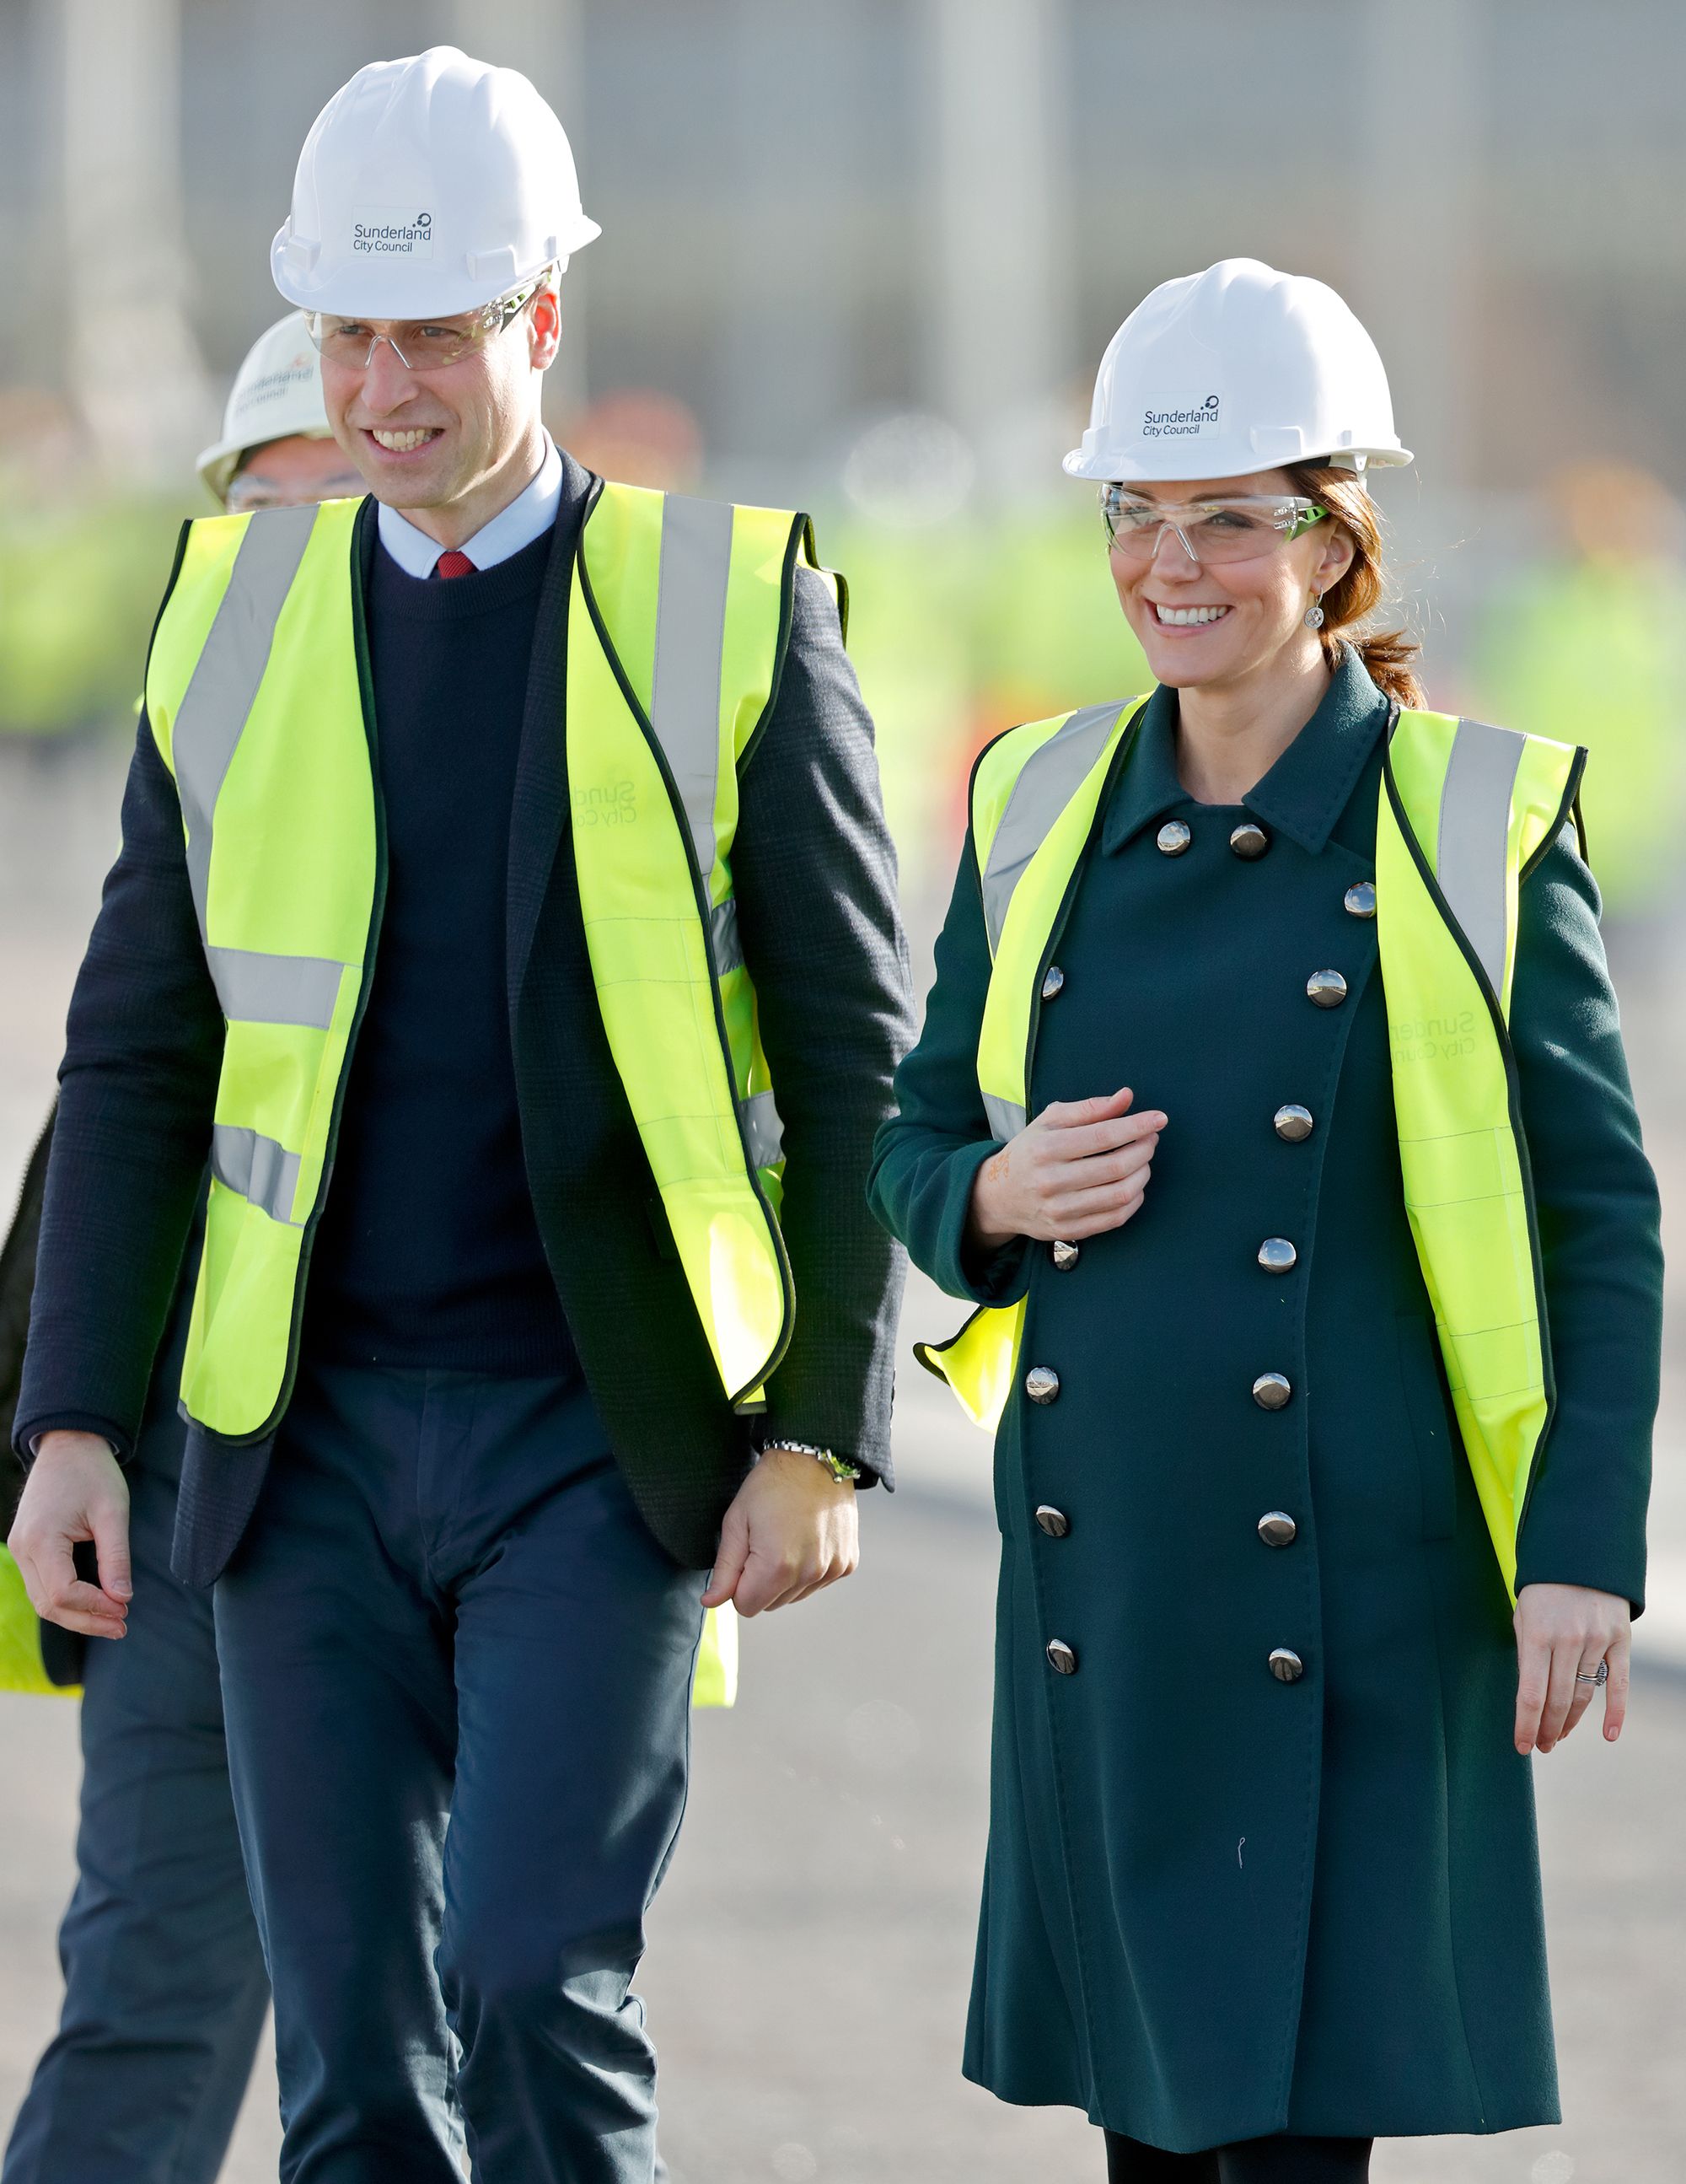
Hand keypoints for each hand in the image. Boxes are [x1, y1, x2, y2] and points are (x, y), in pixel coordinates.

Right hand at [7, 1431, 131, 1639]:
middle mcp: (22, 1548)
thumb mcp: (112, 1512)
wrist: (68, 1444)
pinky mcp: (26, 1547)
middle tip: (122, 1625)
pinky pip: (41, 1585)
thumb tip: (122, 1598)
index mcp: (41, 1539)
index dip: (95, 1608)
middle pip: (49, 1604)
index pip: (64, 1593)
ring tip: (112, 1620)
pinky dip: (66, 1600)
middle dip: (86, 1620)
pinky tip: (93, 1603)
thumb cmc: (92, 1472)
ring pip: (42, 1600)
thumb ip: (116, 1557)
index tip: (125, 1609)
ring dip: (76, 1614)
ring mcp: (19, 1549)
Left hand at [702, 1447, 859, 1617]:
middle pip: (772, 1604)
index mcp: (777, 1566)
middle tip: (764, 1541)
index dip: (738, 1584)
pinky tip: (807, 1538)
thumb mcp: (737, 1521)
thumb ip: (725, 1569)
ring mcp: (832, 1569)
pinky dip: (809, 1568)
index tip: (744, 1556)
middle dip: (762, 1582)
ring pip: (795, 1596)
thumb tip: (711, 1602)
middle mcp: (809, 1573)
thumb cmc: (772, 1485)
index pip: (746, 1606)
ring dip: (787, 1577)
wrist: (815, 1458)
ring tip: (787, 1537)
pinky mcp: (847, 1563)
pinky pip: (818, 1582)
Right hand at [967, 1087, 1165, 1252]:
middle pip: (1116, 1166)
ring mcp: (1059, 1210)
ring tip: (1143, 1160)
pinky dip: (1134, 1200)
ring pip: (1120, 1194)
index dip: (1137, 1126)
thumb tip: (1127, 1097)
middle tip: (1150, 1138)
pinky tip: (1134, 1185)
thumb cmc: (1030, 1151)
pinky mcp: (1067, 1230)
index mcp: (1046, 1147)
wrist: (998, 1196)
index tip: (1159, 1118)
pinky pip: (1115, 1218)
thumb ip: (1089, 1108)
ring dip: (1143, 1173)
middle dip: (1143, 1149)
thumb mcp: (1050, 1121)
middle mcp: (1051, 1180)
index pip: (1103, 1136)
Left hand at [1513, 1582, 1629, 1752]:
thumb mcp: (1523, 1616)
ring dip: (1571, 1722)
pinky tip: (1609, 1735)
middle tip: (1542, 1746)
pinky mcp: (1620, 1640)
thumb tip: (1530, 1699)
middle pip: (1558, 1701)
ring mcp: (1596, 1641)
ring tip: (1559, 1737)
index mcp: (1536, 1635)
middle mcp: (1567, 1640)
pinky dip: (1616, 1713)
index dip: (1526, 1725)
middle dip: (1548, 1729)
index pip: (1530, 1695)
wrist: (1581, 1555)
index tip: (1522, 1747)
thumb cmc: (1543, 1590)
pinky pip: (1620, 1684)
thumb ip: (1527, 1655)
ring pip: (1584, 1695)